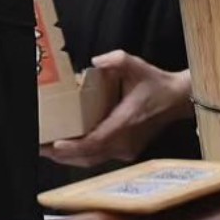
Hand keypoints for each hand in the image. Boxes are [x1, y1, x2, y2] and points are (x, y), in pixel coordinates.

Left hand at [41, 52, 192, 168]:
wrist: (178, 101)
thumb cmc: (156, 84)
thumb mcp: (137, 65)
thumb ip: (117, 60)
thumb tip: (96, 61)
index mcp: (126, 121)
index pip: (97, 141)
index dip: (75, 146)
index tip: (56, 145)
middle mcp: (126, 141)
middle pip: (89, 156)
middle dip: (63, 154)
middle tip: (41, 148)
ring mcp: (127, 150)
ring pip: (93, 160)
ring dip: (69, 157)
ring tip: (47, 150)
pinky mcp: (126, 152)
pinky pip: (100, 157)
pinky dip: (82, 155)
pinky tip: (66, 149)